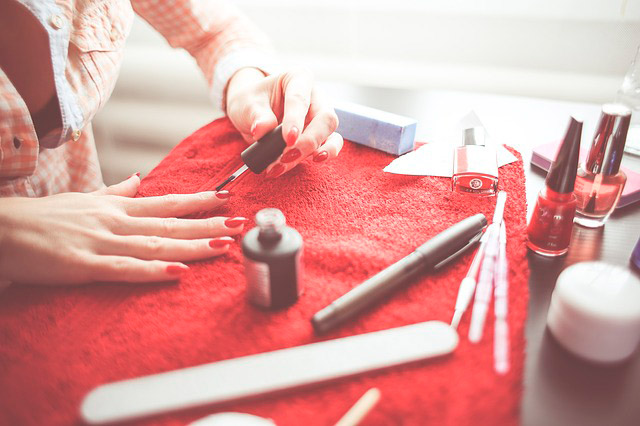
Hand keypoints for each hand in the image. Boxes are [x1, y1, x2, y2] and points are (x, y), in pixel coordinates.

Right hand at [0, 175, 245, 284]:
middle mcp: (116, 222)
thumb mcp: (86, 200)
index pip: (166, 203)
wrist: (1, 229)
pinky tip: (177, 272)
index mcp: (118, 208)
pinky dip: (152, 270)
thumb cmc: (44, 217)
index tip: (226, 198)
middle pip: (171, 224)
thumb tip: (142, 180)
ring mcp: (102, 242)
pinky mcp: (84, 265)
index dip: (198, 201)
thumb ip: (117, 193)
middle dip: (208, 224)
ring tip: (224, 245)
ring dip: (192, 246)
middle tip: (240, 222)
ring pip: (156, 244)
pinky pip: (124, 269)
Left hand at [225, 67, 342, 177]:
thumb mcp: (247, 103)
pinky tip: (312, 163)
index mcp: (298, 78)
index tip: (288, 139)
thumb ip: (256, 115)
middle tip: (286, 155)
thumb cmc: (251, 102)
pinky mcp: (321, 135)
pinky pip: (331, 145)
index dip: (295, 120)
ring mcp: (320, 116)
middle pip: (325, 118)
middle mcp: (315, 96)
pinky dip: (322, 156)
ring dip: (311, 152)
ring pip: (330, 134)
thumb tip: (262, 130)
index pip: (300, 98)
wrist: (251, 112)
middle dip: (308, 140)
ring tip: (289, 163)